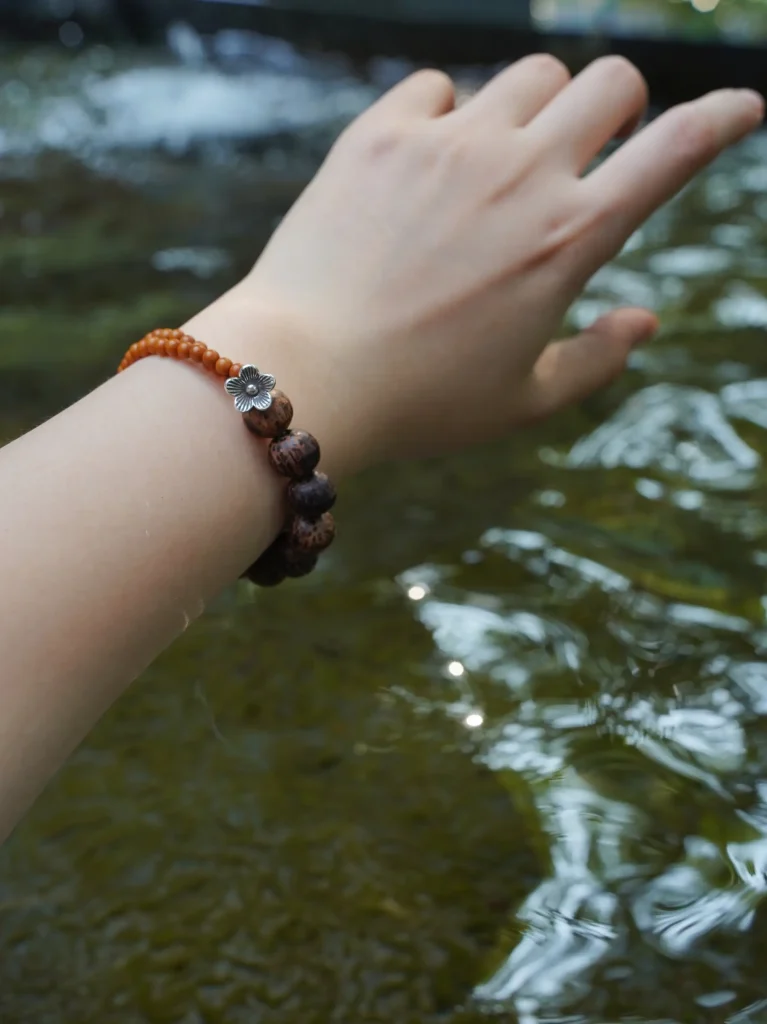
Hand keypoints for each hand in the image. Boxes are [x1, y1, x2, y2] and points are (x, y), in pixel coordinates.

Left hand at [192, 56, 763, 477]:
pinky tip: (428, 162)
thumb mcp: (521, 400)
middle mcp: (520, 173)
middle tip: (589, 152)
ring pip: (531, 74)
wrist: (300, 374)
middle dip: (620, 109)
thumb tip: (646, 320)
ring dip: (539, 108)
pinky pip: (438, 85)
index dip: (725, 118)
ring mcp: (449, 144)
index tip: (745, 107)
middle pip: (611, 80)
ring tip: (503, 164)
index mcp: (569, 239)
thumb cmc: (419, 403)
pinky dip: (449, 114)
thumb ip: (596, 359)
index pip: (677, 147)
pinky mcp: (381, 134)